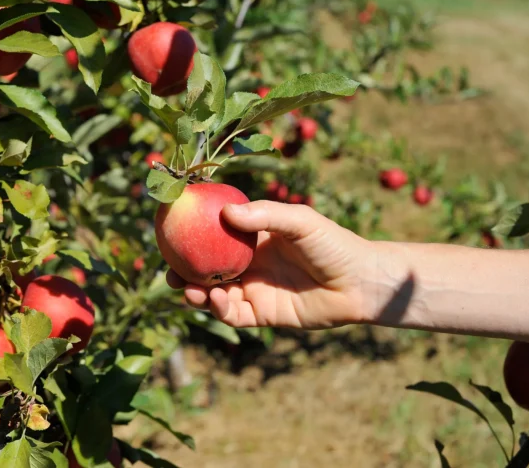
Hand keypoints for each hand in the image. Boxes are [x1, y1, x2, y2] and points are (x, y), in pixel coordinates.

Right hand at [167, 201, 377, 328]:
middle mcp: (249, 264)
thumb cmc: (333, 244)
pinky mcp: (263, 314)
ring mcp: (254, 290)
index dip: (194, 236)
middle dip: (184, 271)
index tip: (172, 232)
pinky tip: (217, 298)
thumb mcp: (299, 221)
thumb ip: (264, 215)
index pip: (215, 237)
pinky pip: (233, 314)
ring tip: (187, 287)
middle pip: (207, 269)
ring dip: (197, 292)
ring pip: (214, 294)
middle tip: (169, 270)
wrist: (359, 282)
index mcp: (254, 239)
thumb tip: (225, 214)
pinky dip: (220, 308)